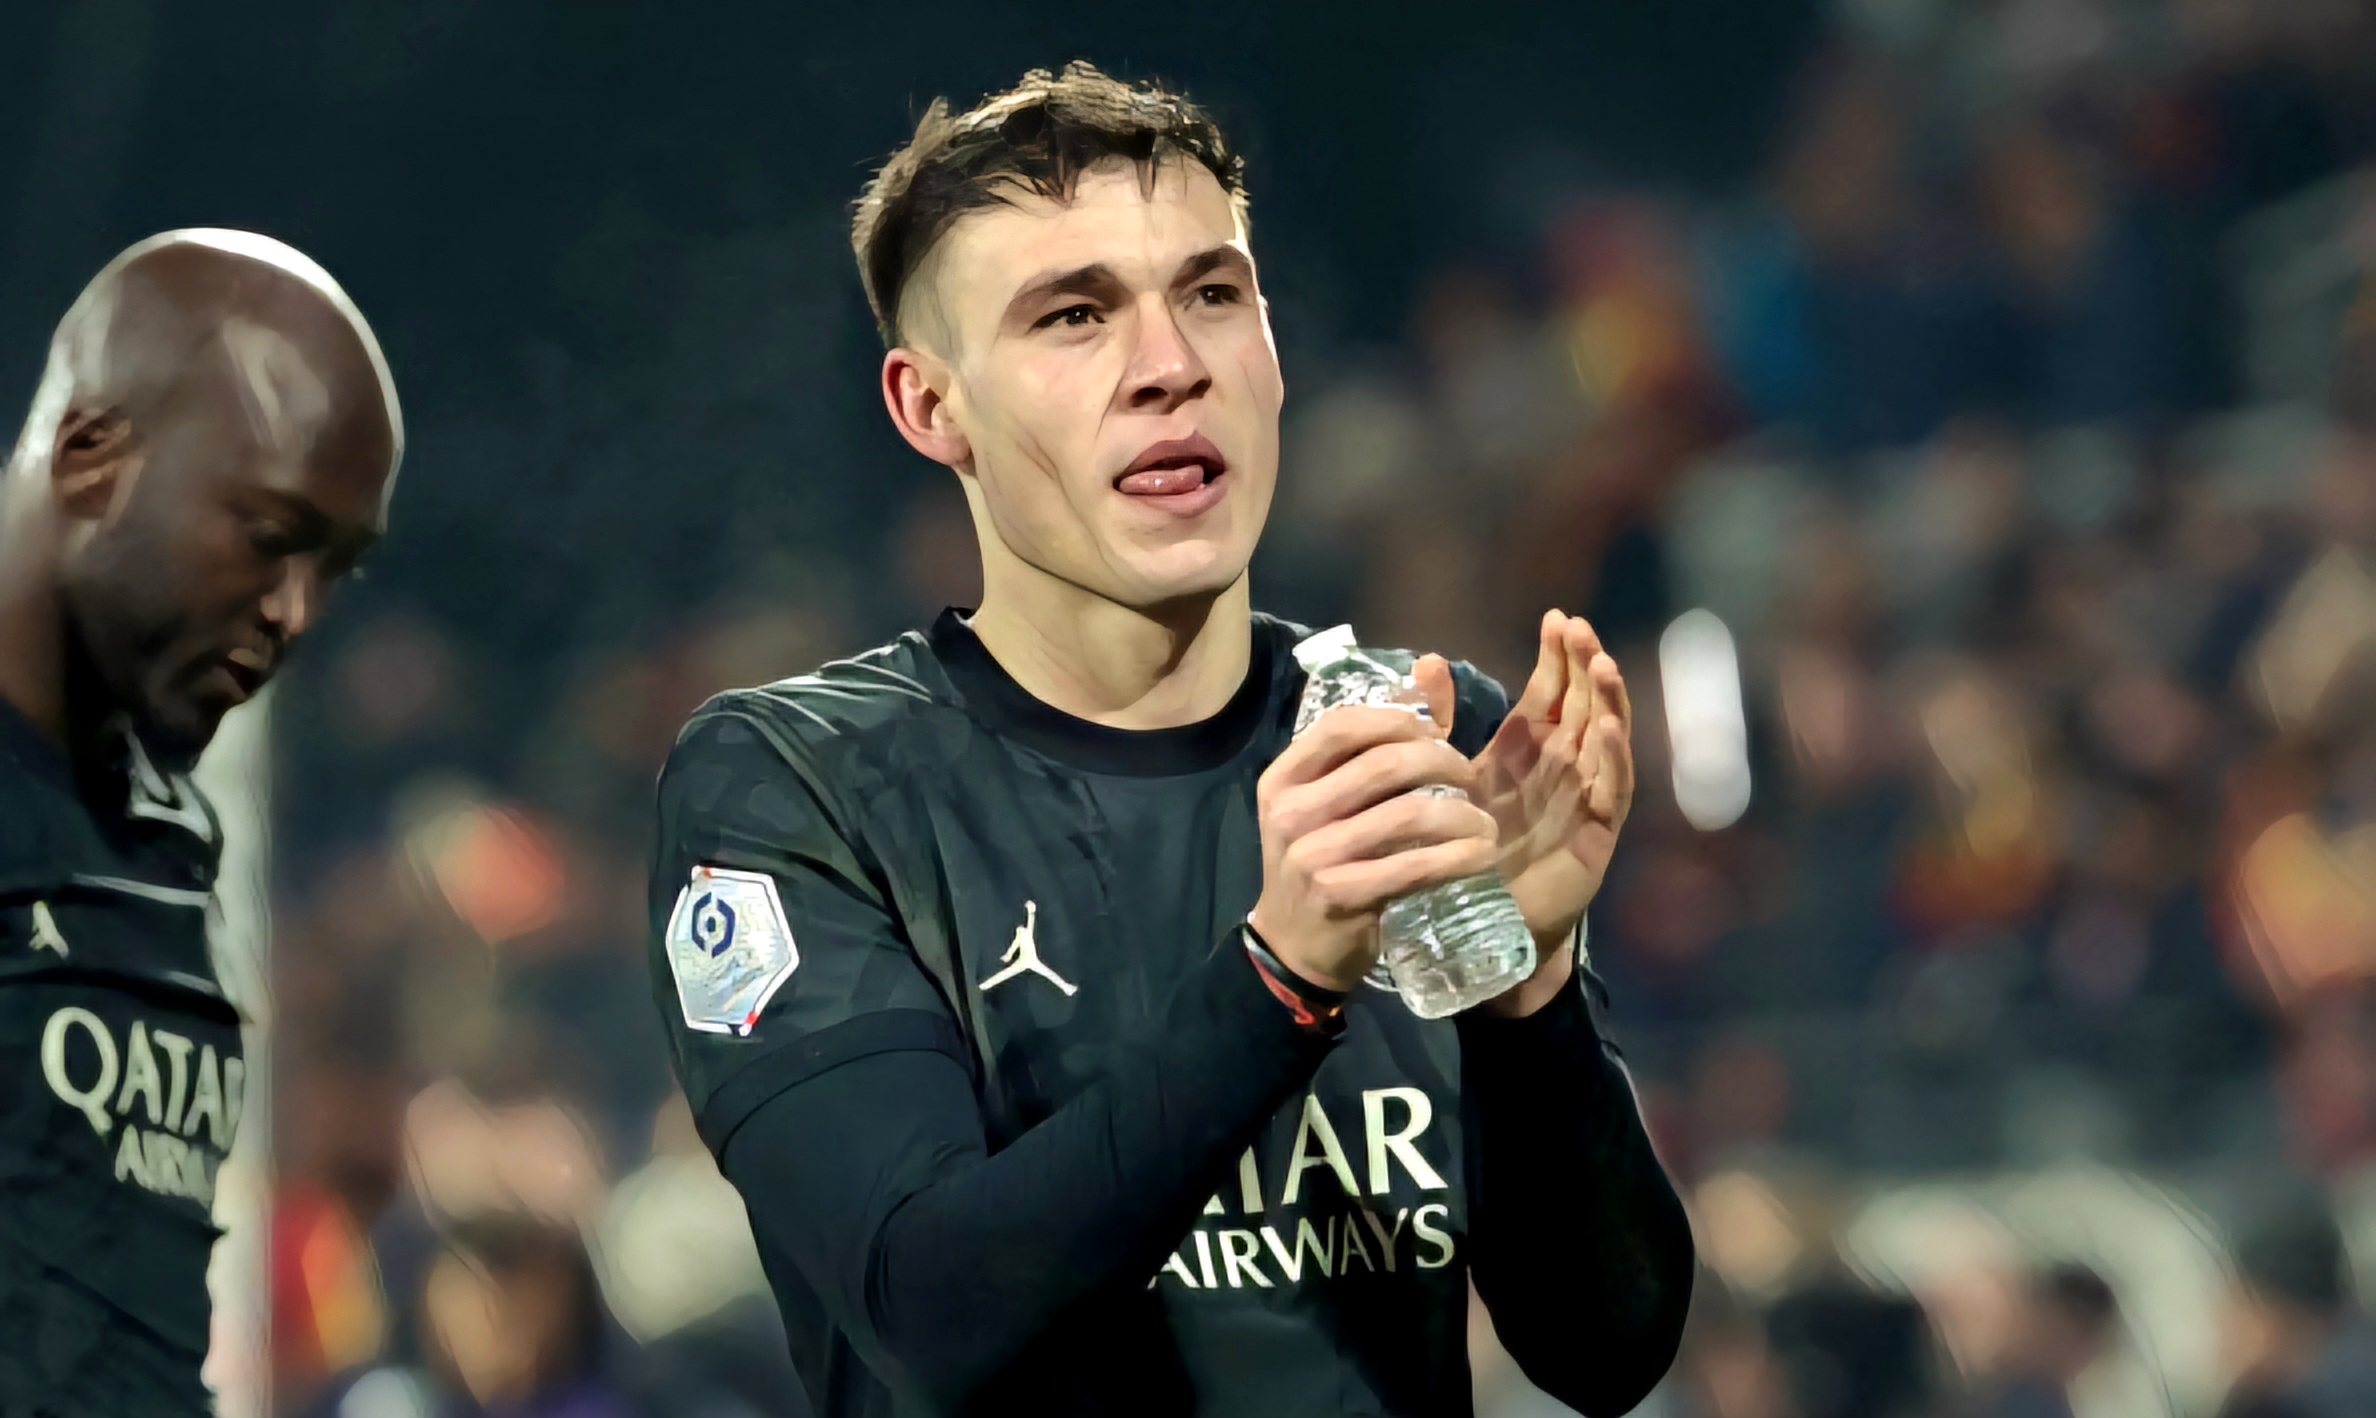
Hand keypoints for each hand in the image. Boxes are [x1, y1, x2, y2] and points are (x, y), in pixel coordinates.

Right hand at [1249, 704, 1500, 992]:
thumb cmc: (1324, 860)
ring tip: (1484, 825)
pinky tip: (1481, 855)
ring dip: (1462, 816)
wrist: (1294, 944)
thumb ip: (1384, 737)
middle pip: (1384, 763)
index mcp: (1285, 777)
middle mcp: (1292, 811)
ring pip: (1408, 814)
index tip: (1436, 737)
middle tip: (1471, 780)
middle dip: (1444, 765)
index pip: (1344, 725)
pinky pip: (1415, 865)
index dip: (1400, 721)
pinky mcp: (1341, 895)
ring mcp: (1313, 855)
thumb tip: (1433, 665)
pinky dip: (1459, 857)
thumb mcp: (1334, 799)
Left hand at [1467, 611, 1635, 1008]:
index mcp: (1527, 753)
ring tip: (1600, 664)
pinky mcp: (1596, 834)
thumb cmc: (1463, 852)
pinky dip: (1613, 757)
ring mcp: (1584, 798)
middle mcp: (1562, 768)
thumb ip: (1437, 723)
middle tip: (1579, 628)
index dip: (1557, 657)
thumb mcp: (1446, 779)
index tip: (1556, 618)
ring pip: (1606, 740)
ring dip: (1607, 701)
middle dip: (1584, 665)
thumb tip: (1428, 659)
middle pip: (1584, 706)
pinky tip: (1605, 728)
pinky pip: (1612, 790)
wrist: (1478, 927)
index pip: (1551, 693)